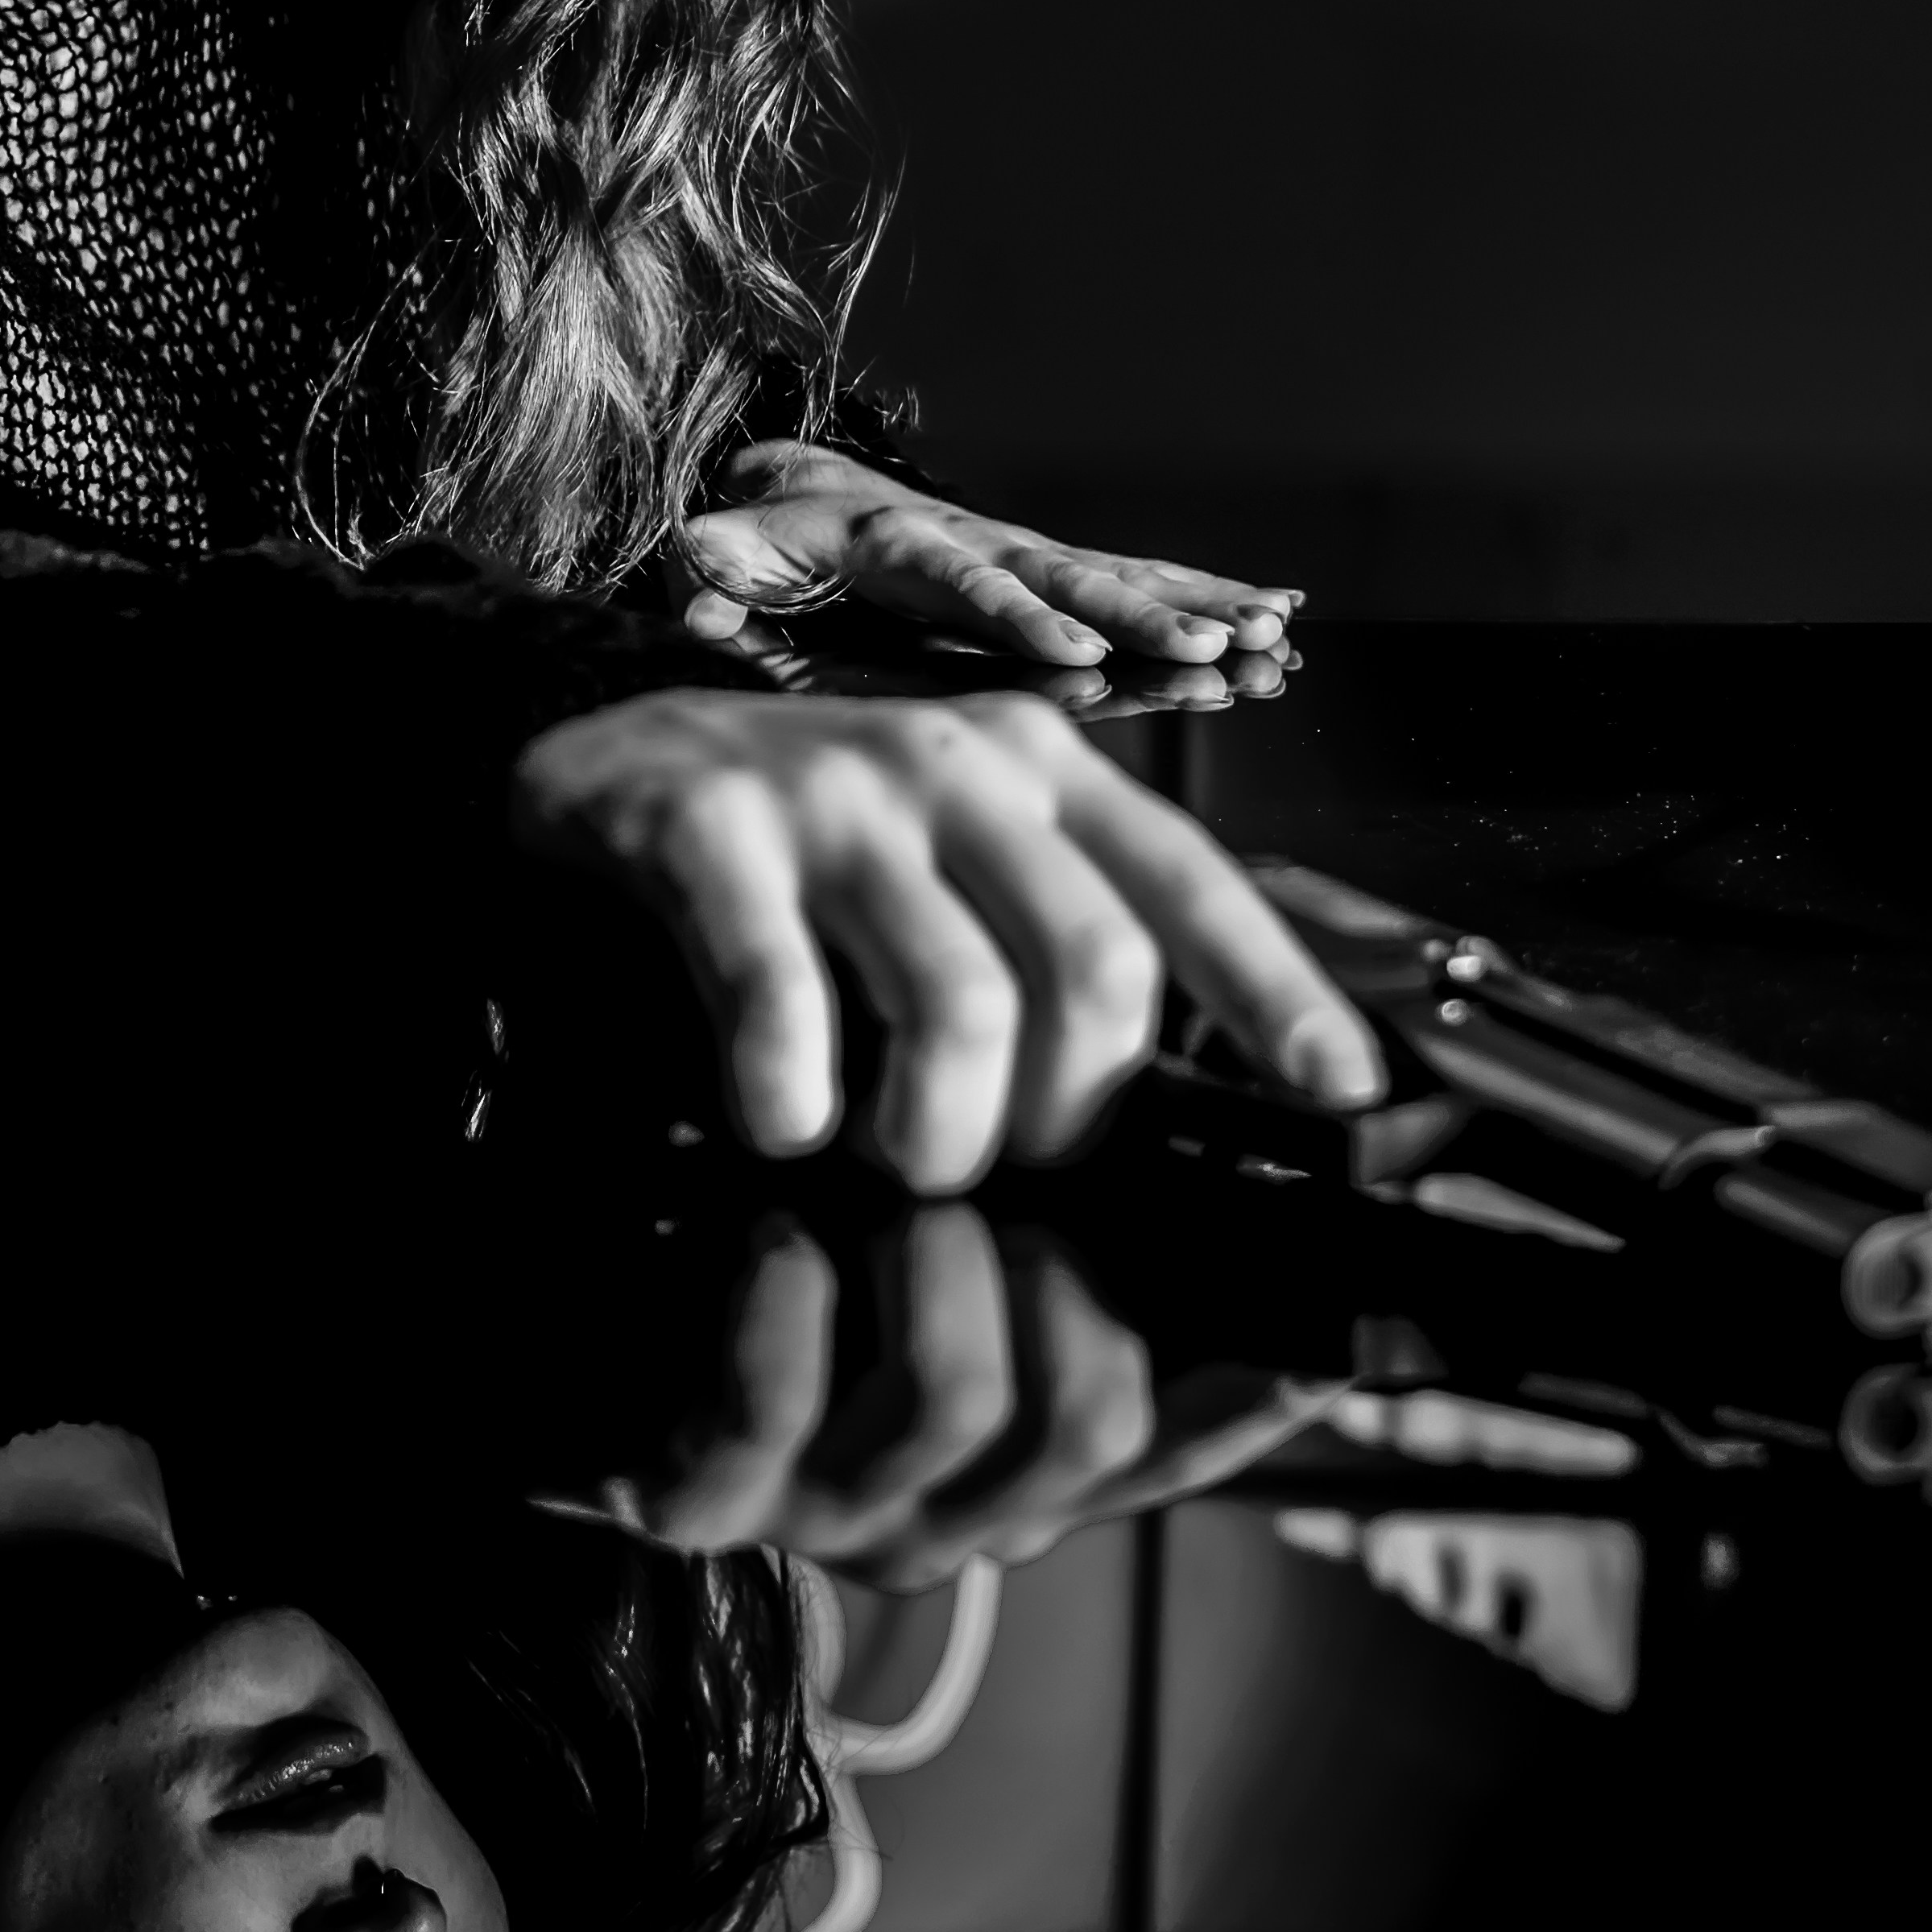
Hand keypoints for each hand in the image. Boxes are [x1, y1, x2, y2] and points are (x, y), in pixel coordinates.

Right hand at [508, 684, 1388, 1189]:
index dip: (1275, 992)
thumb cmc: (805, 850)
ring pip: (963, 1002)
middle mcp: (954, 758)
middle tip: (999, 1174)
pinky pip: (783, 995)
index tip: (1340, 1093)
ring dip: (940, 1134)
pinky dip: (792, 1094)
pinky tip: (778, 1126)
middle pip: (1095, 969)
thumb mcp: (955, 860)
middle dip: (1068, 1118)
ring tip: (892, 1167)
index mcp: (1038, 768)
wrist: (590, 759)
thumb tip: (1184, 1099)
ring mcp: (830, 783)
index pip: (1190, 881)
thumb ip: (1058, 936)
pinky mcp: (705, 824)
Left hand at [576, 1209, 1327, 1593]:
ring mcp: (818, 1516)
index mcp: (1014, 1463)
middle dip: (1069, 1280)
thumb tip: (1213, 1159)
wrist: (532, 1329)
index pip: (1179, 1446)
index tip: (1319, 1324)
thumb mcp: (929, 1238)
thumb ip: (1067, 1230)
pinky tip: (769, 1234)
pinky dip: (785, 1297)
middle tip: (1015, 1182)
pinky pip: (777, 1402)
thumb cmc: (746, 1253)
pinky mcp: (694, 1497)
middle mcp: (938, 1512)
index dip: (1254, 1394)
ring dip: (936, 1264)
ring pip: (957, 1400)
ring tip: (890, 1189)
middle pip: (1087, 1421)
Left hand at [675, 446, 1300, 676]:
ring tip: (1271, 634)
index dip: (1022, 616)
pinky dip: (1211, 599)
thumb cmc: (774, 540)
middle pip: (1071, 576)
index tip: (1075, 653)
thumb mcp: (735, 547)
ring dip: (1199, 606)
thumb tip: (694, 584)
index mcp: (907, 541)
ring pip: (1125, 578)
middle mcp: (984, 540)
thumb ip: (718, 563)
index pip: (970, 581)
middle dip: (1141, 615)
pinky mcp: (1060, 579)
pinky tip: (1280, 621)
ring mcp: (1031, 557)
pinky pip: (1144, 587)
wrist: (814, 498)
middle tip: (1210, 648)